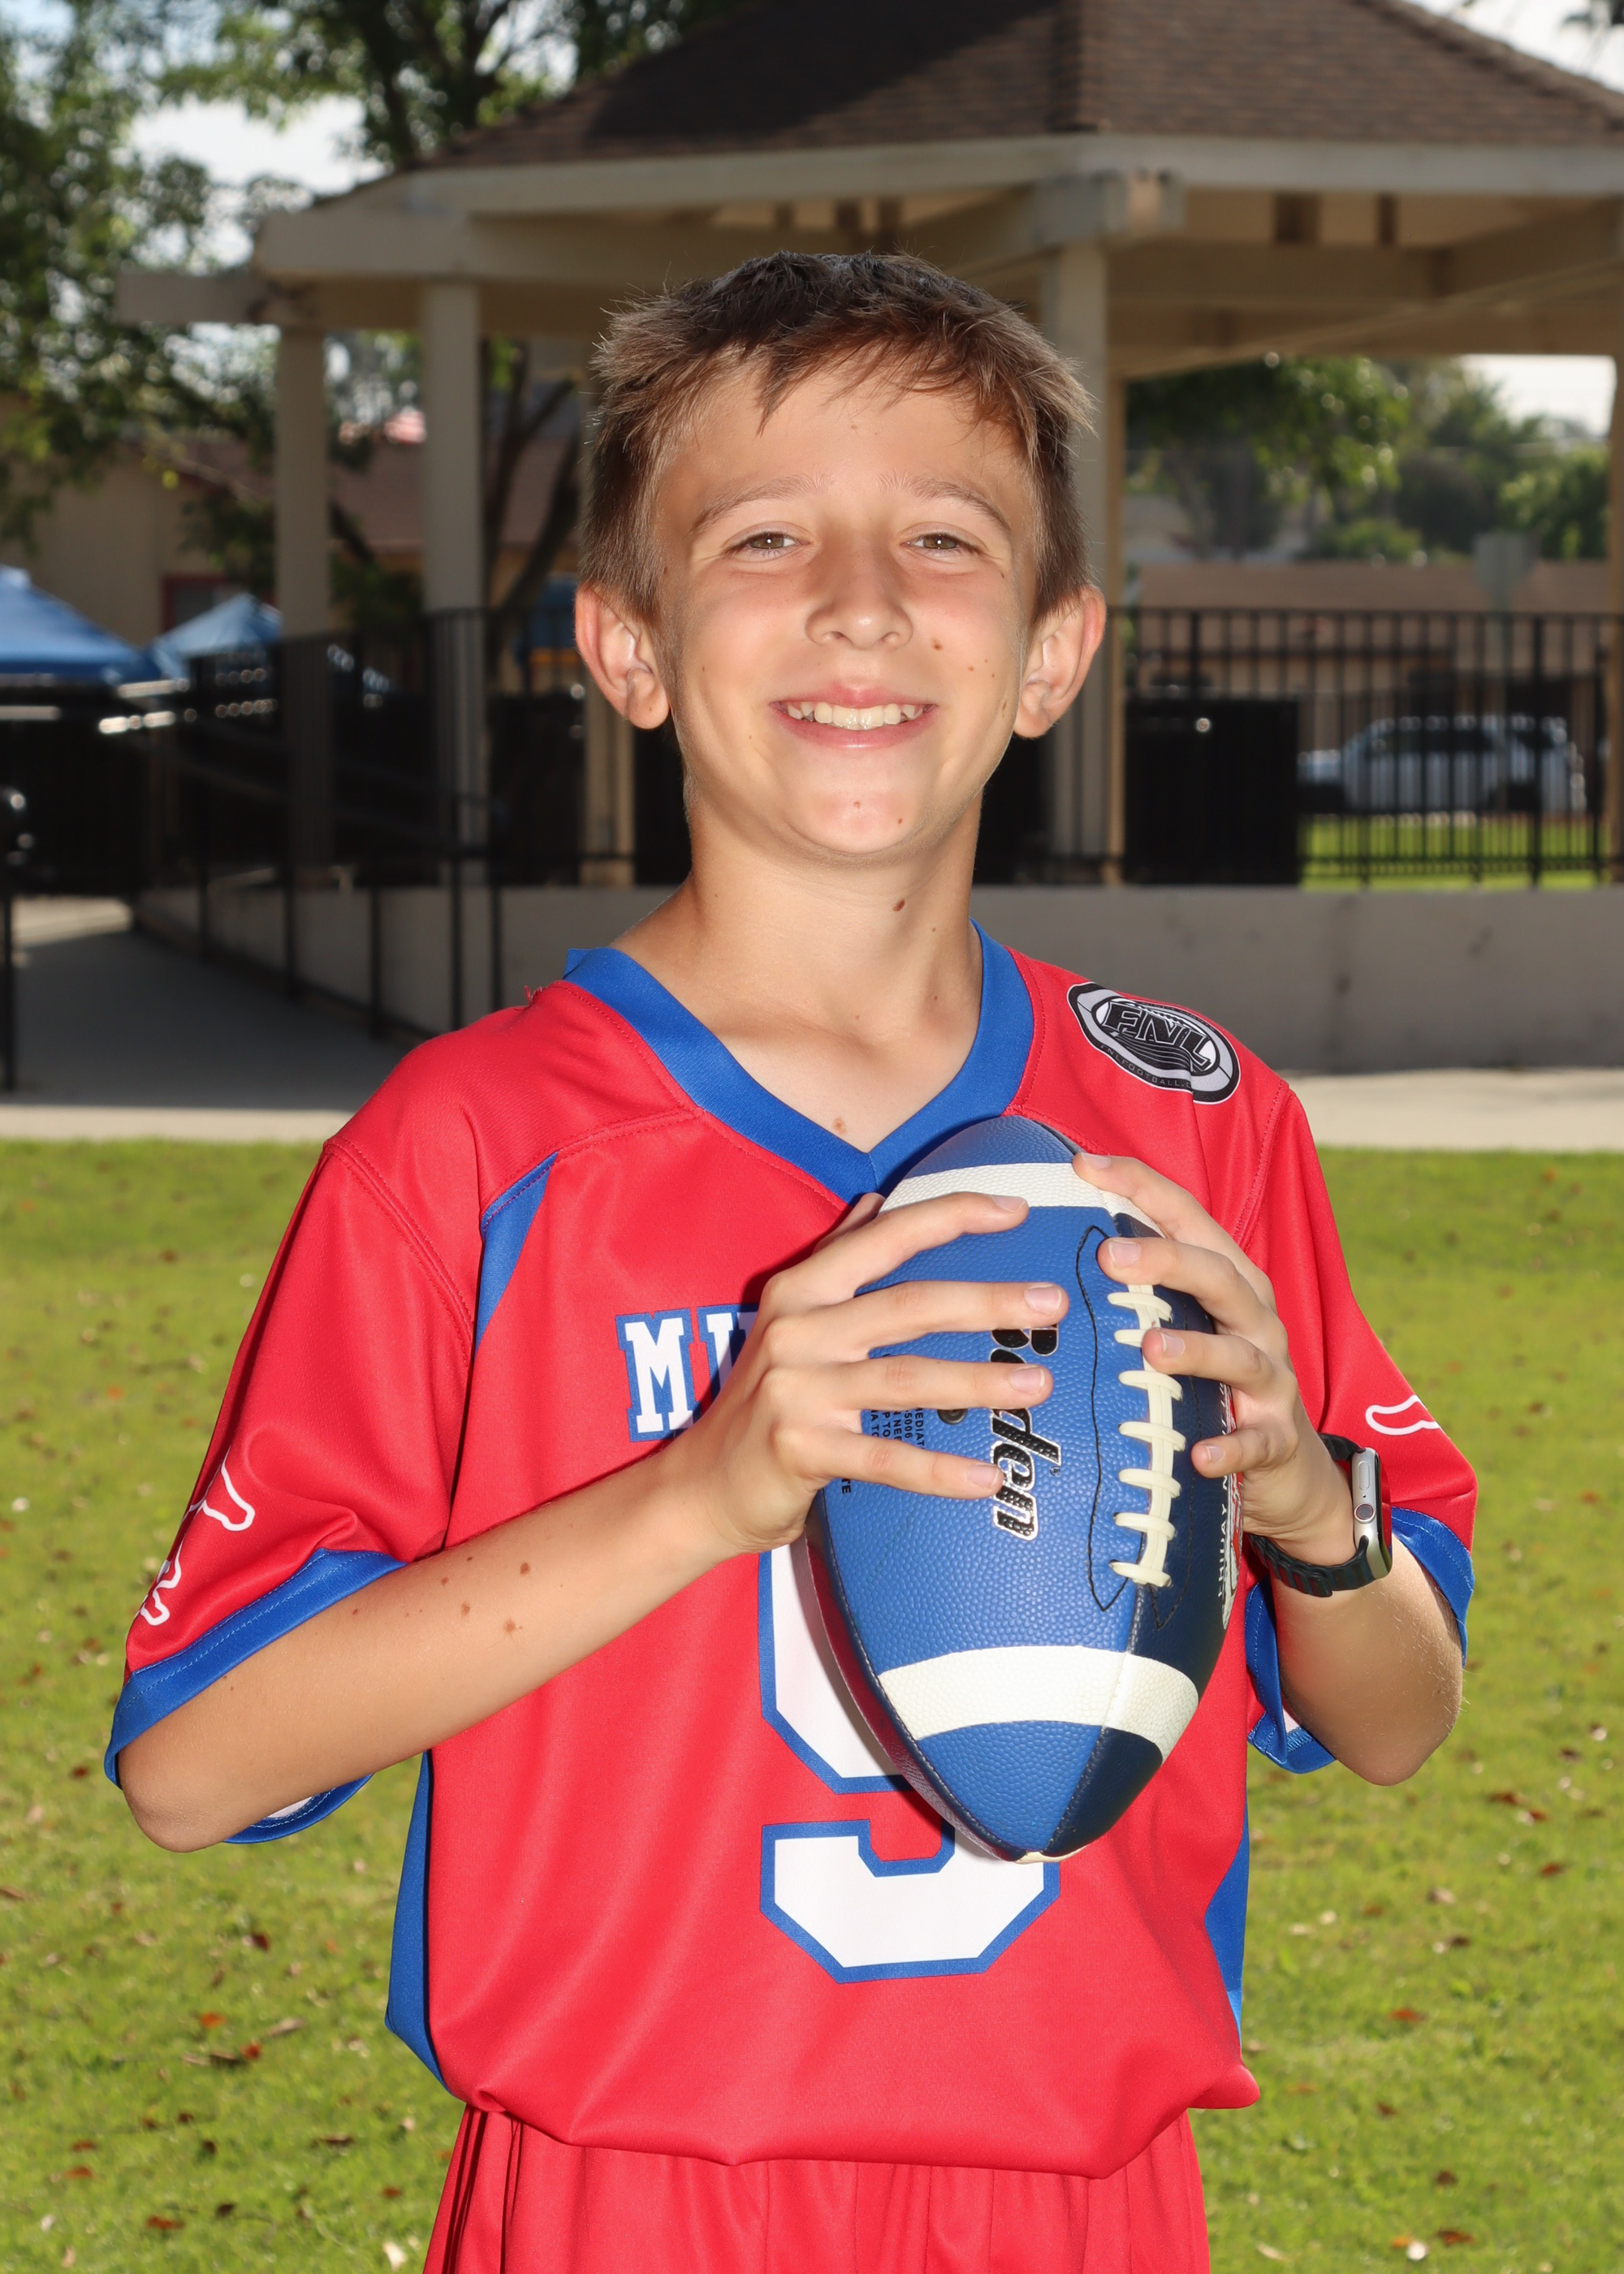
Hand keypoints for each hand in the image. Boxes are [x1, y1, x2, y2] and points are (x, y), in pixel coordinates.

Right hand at [666, 1189, 1069, 1557]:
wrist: (703, 1485)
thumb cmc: (761, 1399)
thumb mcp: (790, 1318)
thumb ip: (836, 1257)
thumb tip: (877, 1200)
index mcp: (802, 1291)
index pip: (886, 1238)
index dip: (951, 1216)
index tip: (1016, 1209)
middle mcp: (798, 1331)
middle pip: (908, 1305)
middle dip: (986, 1301)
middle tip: (1052, 1304)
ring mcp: (797, 1391)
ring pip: (904, 1378)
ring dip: (978, 1381)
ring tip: (1039, 1383)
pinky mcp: (801, 1451)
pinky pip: (884, 1459)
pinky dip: (938, 1470)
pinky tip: (987, 1478)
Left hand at [1076, 1152, 1353, 1563]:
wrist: (1287, 1472)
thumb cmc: (1216, 1385)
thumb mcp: (1187, 1327)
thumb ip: (1138, 1291)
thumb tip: (1046, 1252)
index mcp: (1229, 1283)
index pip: (1188, 1219)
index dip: (1141, 1186)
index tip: (1082, 1165)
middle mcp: (1254, 1320)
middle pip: (1218, 1276)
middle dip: (1167, 1260)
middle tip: (1109, 1256)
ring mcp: (1270, 1380)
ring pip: (1239, 1355)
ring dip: (1196, 1350)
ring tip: (1151, 1348)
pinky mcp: (1277, 1440)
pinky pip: (1255, 1443)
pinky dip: (1229, 1446)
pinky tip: (1199, 1453)